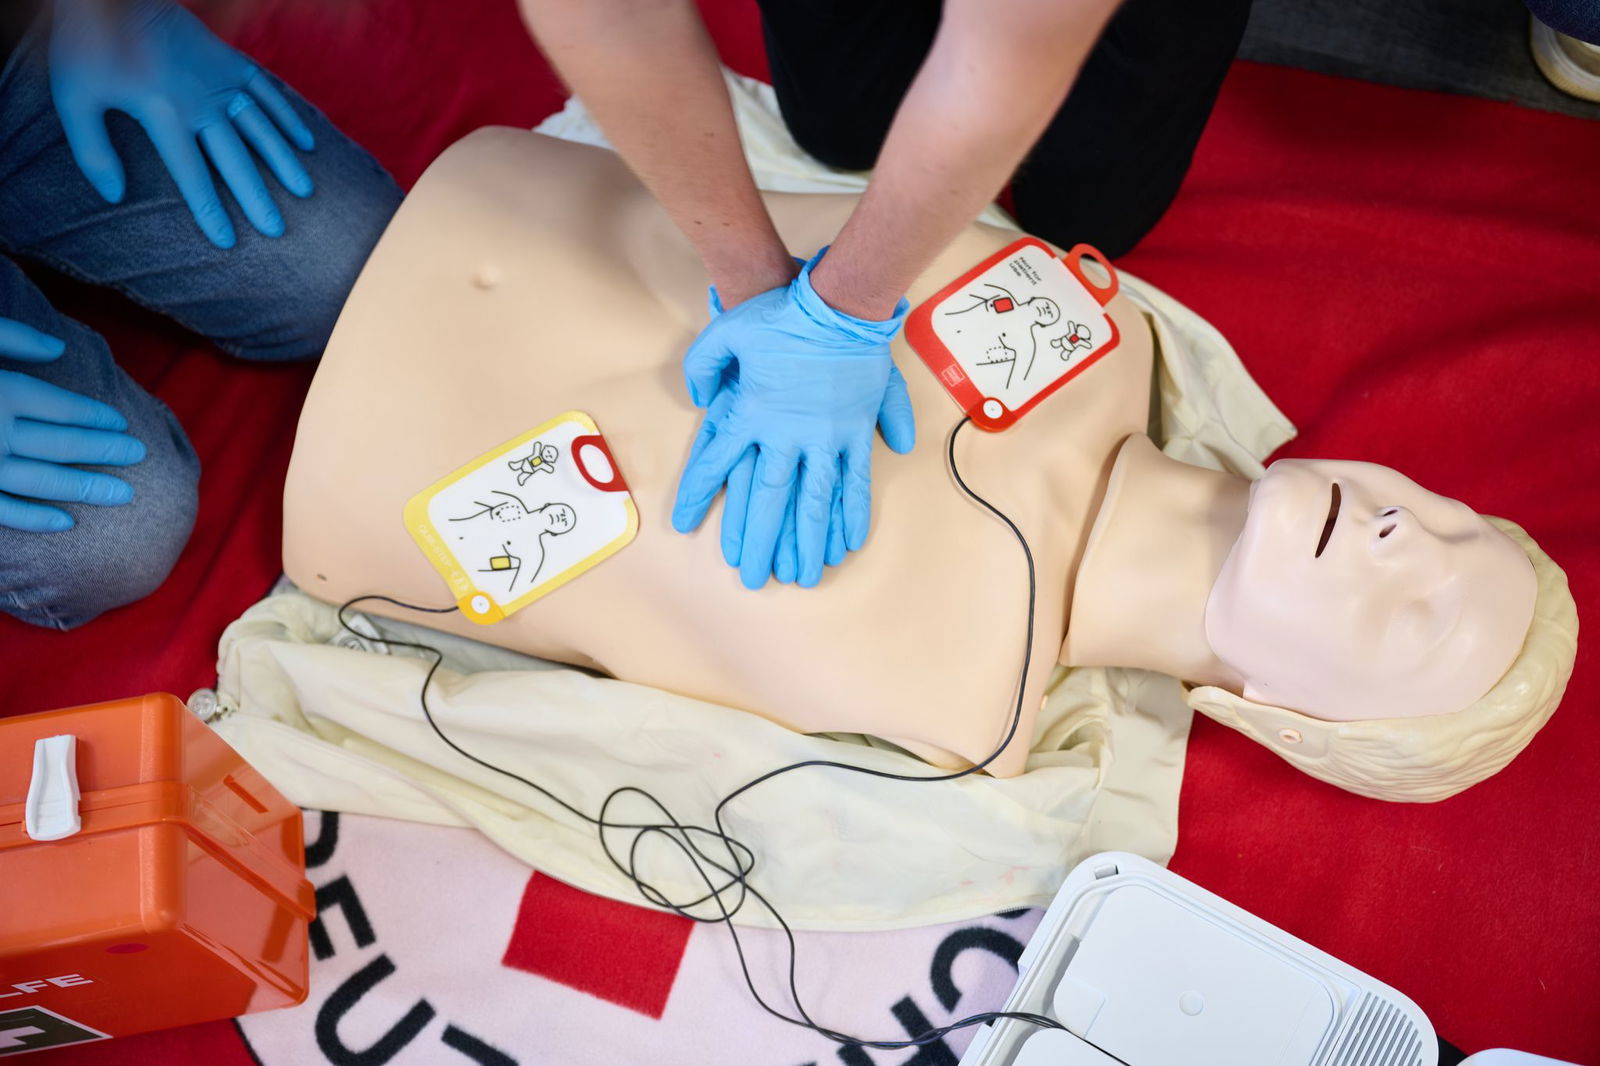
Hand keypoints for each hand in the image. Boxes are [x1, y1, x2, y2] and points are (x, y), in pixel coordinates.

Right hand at [0, 318, 145, 532]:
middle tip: (138, 457)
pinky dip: (33, 517)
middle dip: (102, 452)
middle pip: (59, 444)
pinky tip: (66, 523)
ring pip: (40, 479)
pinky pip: (2, 508)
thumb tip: (59, 350)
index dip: (91, 416)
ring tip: (124, 495)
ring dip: (84, 487)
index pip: (56, 406)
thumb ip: (10, 339)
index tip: (120, 424)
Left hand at [48, 0, 315, 248]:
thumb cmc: (89, 45)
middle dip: (257, 197)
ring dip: (283, 161)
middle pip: (236, 159)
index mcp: (164, 113)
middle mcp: (201, 101)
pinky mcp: (231, 61)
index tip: (227, 240)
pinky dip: (287, 117)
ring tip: (304, 192)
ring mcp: (221, 80)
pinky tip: (305, 143)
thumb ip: (92, 150)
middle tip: (277, 230)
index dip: (210, 210)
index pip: (192, 174)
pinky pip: (267, 92)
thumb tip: (113, 196)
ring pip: (260, 128)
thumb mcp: (74, 95)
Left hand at [671, 249, 913, 588]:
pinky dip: (851, 514)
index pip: (718, 464)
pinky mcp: (856, 432)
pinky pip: (855, 482)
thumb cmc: (781, 316)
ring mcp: (826, 437)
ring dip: (809, 543)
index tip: (685, 526)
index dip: (700, 496)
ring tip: (804, 576)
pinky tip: (847, 544)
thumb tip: (698, 397)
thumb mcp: (726, 332)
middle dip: (760, 542)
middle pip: (769, 500)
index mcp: (752, 413)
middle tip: (753, 579)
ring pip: (814, 502)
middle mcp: (788, 435)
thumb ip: (703, 365)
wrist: (838, 303)